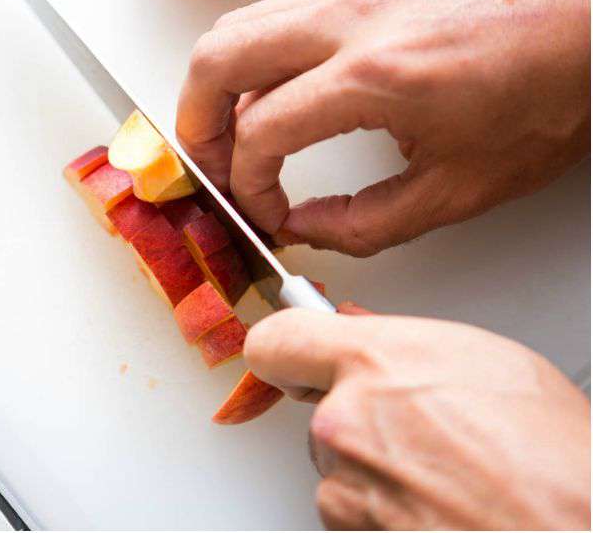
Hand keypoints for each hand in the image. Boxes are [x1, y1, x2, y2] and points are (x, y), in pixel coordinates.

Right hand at [177, 0, 589, 253]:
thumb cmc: (549, 99)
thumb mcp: (460, 190)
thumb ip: (367, 222)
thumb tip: (309, 231)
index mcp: (375, 78)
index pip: (262, 131)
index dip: (247, 184)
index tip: (264, 210)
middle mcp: (353, 22)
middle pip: (219, 59)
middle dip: (198, 122)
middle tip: (210, 165)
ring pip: (239, 25)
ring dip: (218, 81)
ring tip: (230, 130)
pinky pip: (279, 9)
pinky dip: (254, 52)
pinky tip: (270, 86)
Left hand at [247, 310, 589, 529]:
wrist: (578, 532)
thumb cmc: (558, 458)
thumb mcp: (486, 360)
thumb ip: (401, 339)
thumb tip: (358, 328)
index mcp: (369, 364)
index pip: (276, 340)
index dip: (287, 349)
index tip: (294, 357)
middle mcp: (343, 423)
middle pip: (318, 412)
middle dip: (357, 420)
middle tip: (422, 433)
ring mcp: (347, 487)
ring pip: (339, 471)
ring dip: (376, 475)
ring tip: (448, 479)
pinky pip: (356, 518)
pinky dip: (389, 517)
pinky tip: (443, 511)